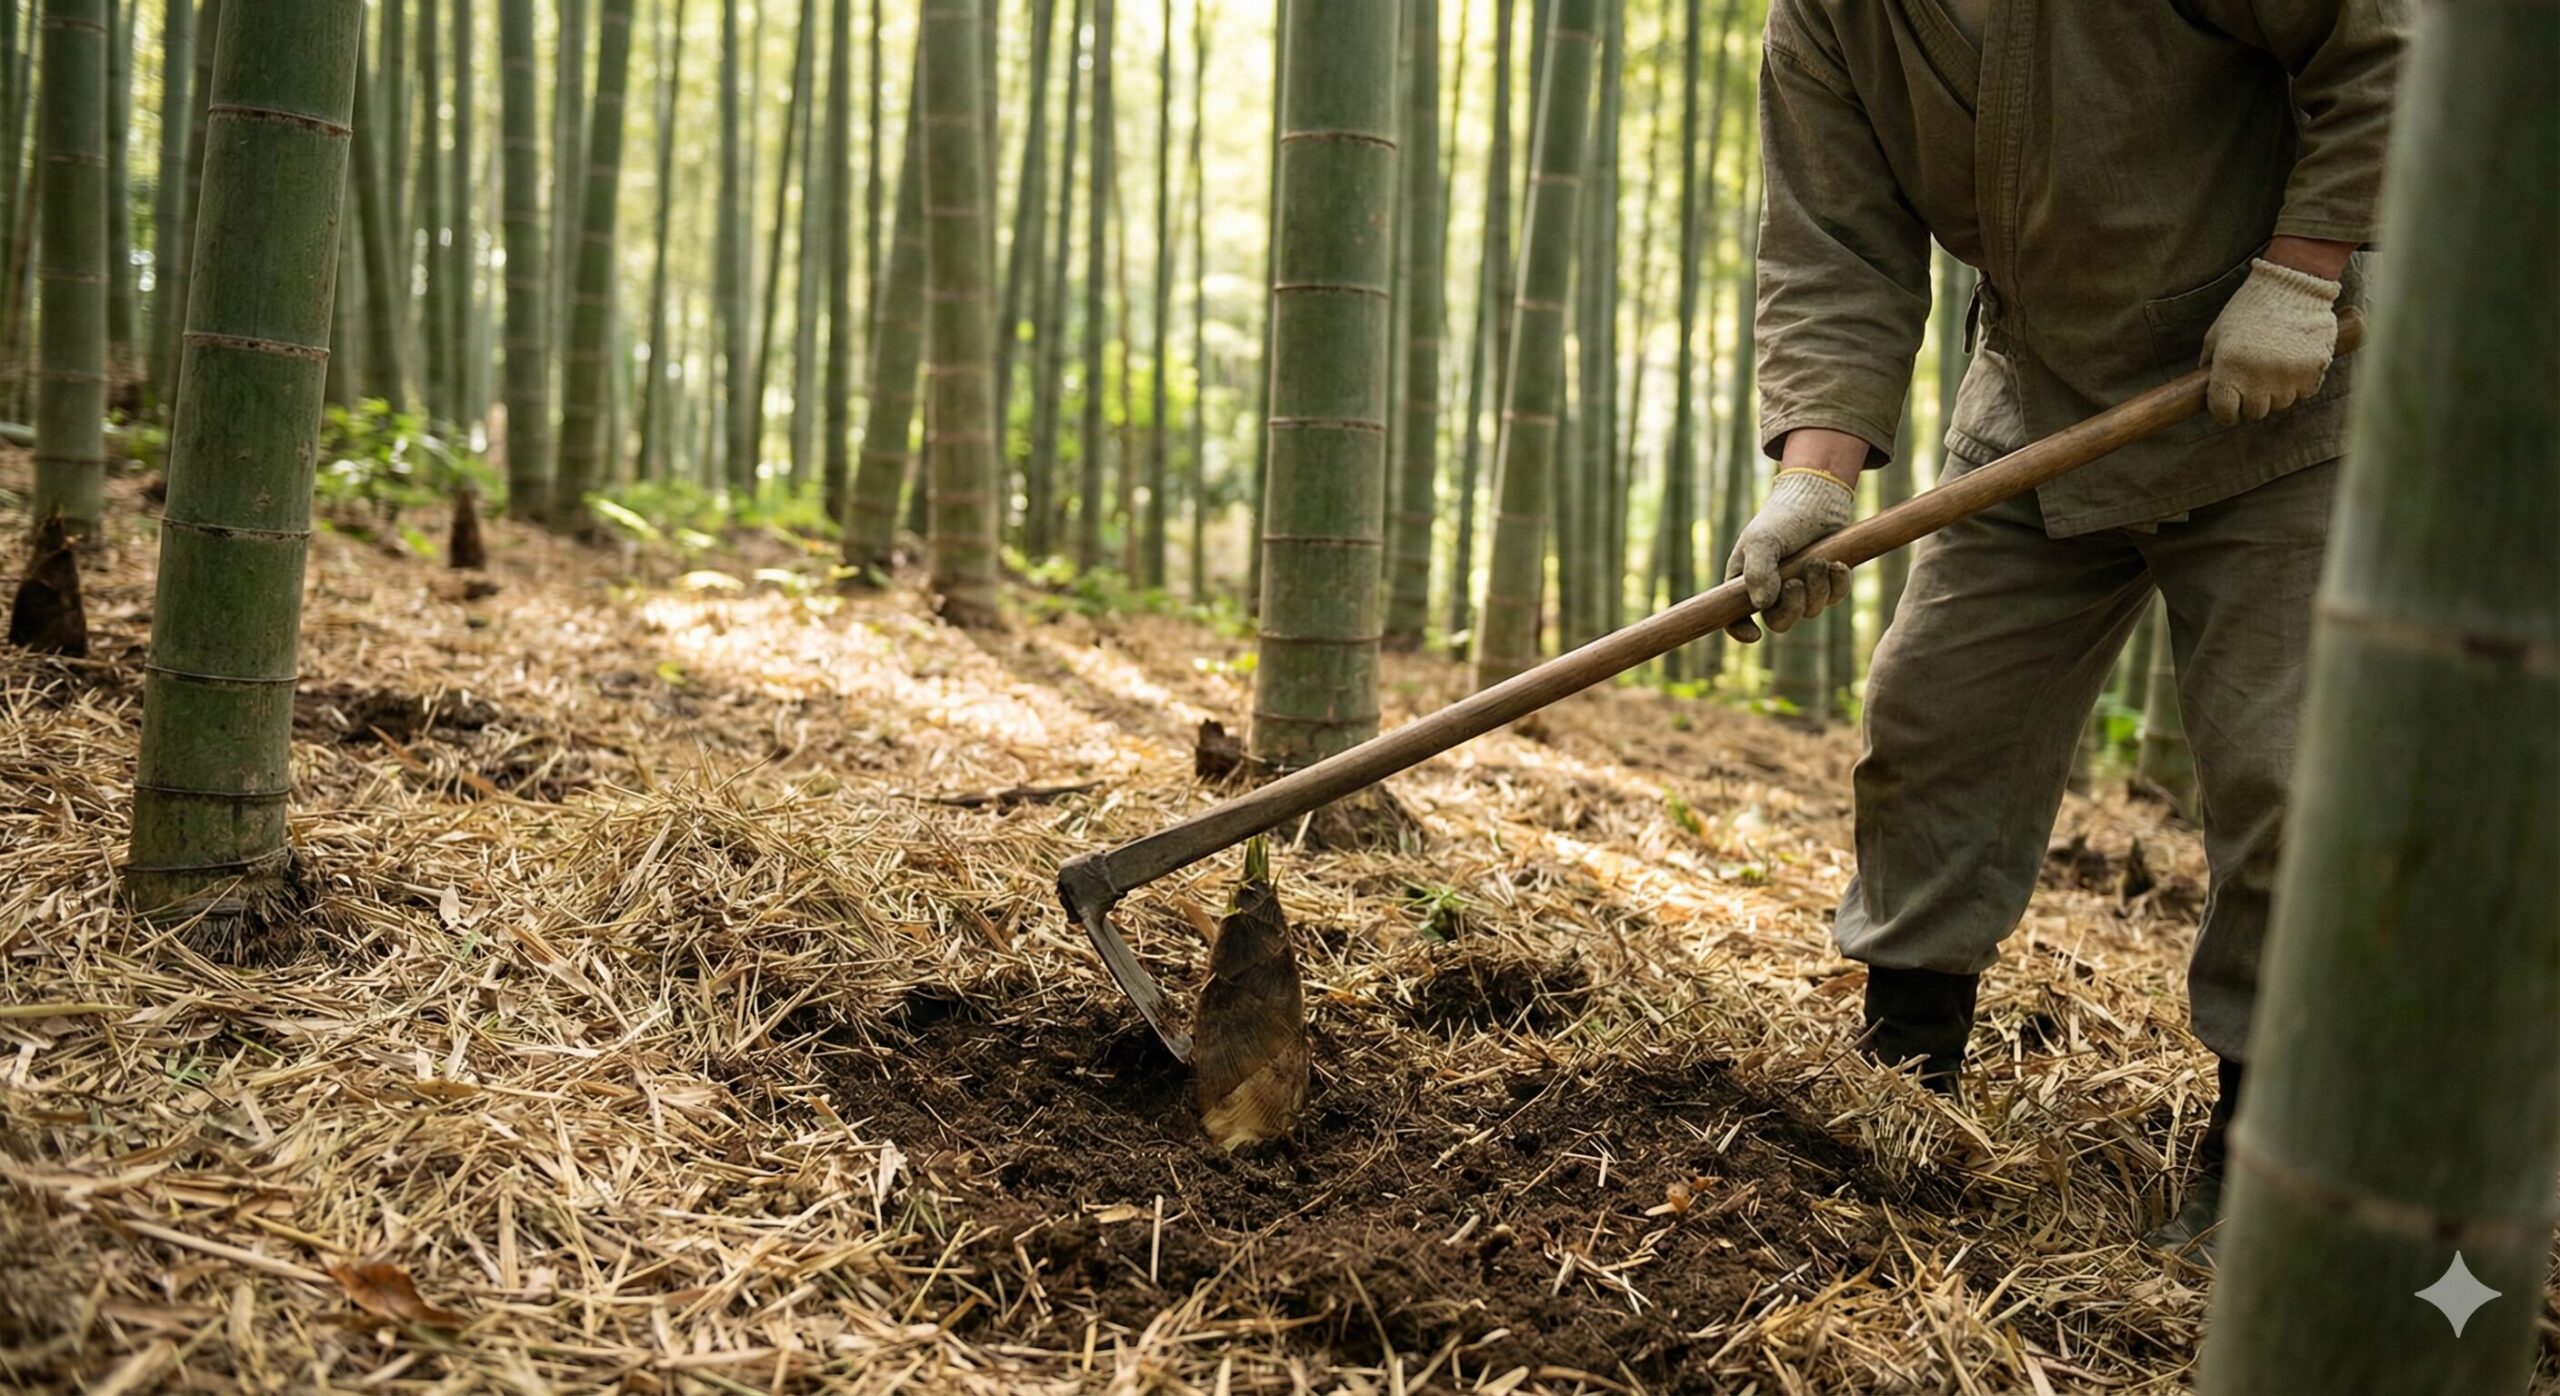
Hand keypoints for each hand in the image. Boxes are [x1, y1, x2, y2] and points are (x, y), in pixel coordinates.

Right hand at [1723, 466, 1854, 643]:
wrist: (1817, 497)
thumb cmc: (1782, 517)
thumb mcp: (1762, 540)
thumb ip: (1757, 572)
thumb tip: (1762, 606)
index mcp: (1746, 581)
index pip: (1735, 618)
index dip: (1741, 631)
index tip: (1755, 635)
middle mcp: (1772, 589)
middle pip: (1779, 622)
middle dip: (1791, 607)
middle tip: (1796, 582)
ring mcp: (1801, 588)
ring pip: (1810, 611)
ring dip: (1816, 588)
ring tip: (1819, 560)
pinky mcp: (1827, 582)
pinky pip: (1835, 598)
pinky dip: (1837, 583)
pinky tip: (1838, 564)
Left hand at [2201, 257, 2340, 425]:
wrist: (2293, 285)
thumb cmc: (2250, 307)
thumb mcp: (2219, 332)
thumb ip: (2209, 363)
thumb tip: (2204, 387)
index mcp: (2230, 367)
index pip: (2224, 412)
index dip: (2225, 411)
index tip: (2229, 405)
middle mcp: (2259, 377)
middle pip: (2255, 412)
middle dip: (2252, 400)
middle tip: (2254, 379)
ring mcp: (2289, 376)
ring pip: (2281, 403)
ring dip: (2276, 391)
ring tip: (2275, 363)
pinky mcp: (2315, 370)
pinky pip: (2304, 392)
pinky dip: (2300, 382)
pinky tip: (2294, 360)